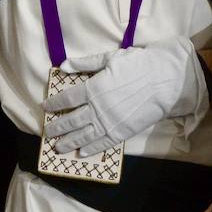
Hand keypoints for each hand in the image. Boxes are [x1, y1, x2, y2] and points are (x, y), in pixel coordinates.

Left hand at [42, 36, 207, 155]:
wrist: (165, 80)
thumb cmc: (138, 64)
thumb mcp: (110, 58)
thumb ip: (85, 63)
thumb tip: (63, 65)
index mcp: (93, 88)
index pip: (67, 99)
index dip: (54, 104)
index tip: (46, 107)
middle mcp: (97, 109)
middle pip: (71, 121)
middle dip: (57, 128)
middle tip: (47, 133)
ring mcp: (109, 123)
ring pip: (83, 136)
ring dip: (68, 142)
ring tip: (58, 147)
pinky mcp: (122, 132)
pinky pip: (102, 144)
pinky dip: (90, 149)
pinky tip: (81, 153)